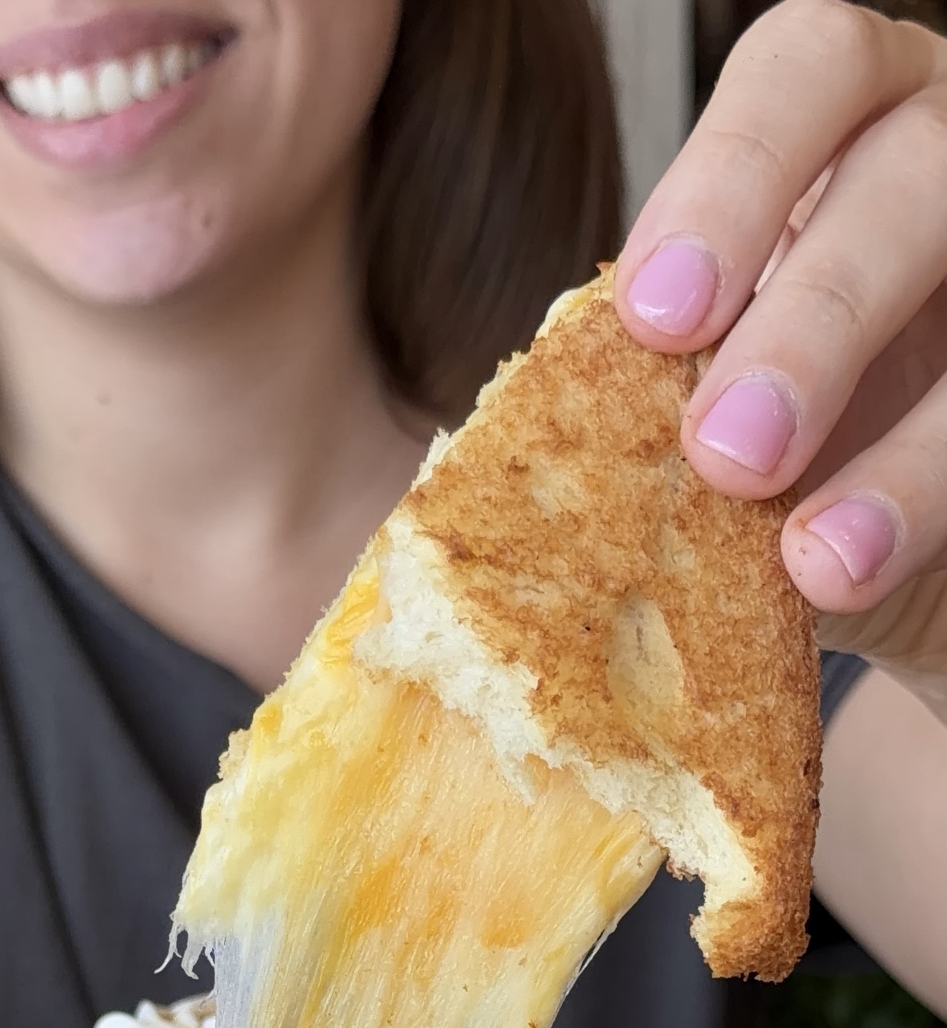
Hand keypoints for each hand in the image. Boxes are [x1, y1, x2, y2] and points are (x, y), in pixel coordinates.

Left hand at [616, 0, 946, 696]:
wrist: (874, 552)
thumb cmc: (767, 448)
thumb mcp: (687, 398)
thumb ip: (634, 390)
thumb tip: (509, 468)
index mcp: (844, 129)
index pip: (805, 73)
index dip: (732, 178)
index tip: (652, 316)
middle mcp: (941, 168)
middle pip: (914, 172)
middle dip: (814, 318)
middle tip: (723, 452)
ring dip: (903, 442)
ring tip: (810, 557)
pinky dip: (926, 503)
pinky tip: (855, 570)